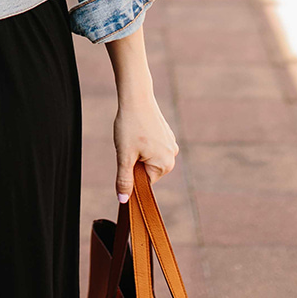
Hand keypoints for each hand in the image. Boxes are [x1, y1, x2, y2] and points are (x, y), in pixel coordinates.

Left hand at [113, 87, 178, 203]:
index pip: (144, 182)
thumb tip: (124, 201)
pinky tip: (137, 129)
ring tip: (133, 135)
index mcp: (165, 164)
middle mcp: (172, 156)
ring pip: (148, 157)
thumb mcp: (124, 156)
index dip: (131, 173)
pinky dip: (142, 142)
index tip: (125, 159)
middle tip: (128, 145)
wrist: (136, 96)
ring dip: (137, 151)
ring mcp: (170, 143)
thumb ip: (124, 180)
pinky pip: (151, 146)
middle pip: (147, 170)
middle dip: (135, 162)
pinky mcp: (165, 134)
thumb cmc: (130, 125)